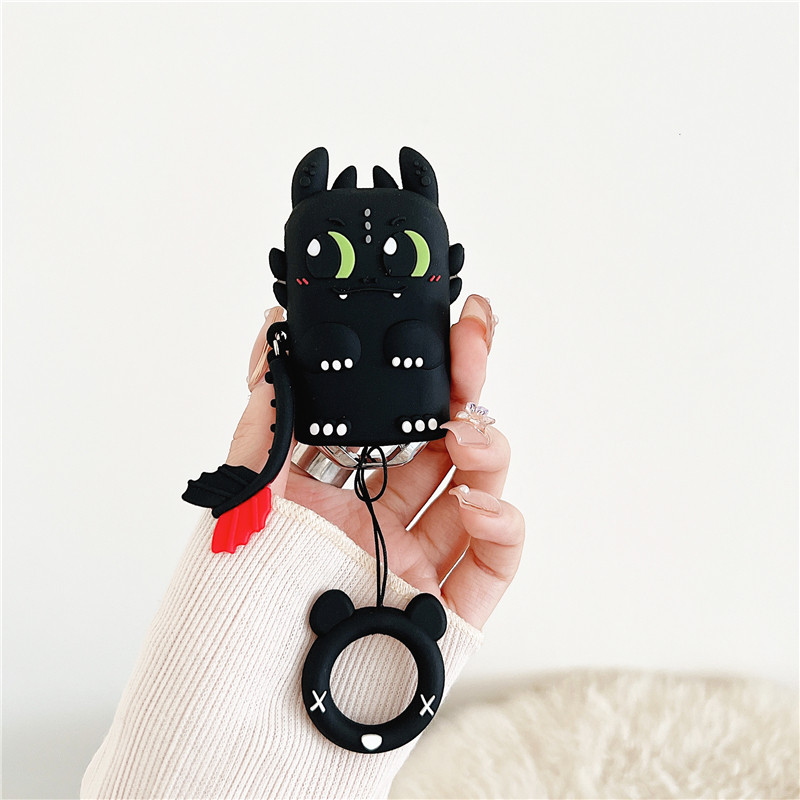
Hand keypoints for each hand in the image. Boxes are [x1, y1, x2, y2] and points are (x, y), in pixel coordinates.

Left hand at [227, 295, 524, 629]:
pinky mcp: (447, 612)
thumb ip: (261, 425)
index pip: (385, 418)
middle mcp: (375, 524)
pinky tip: (480, 504)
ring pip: (473, 491)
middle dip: (462, 389)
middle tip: (473, 346)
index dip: (415, 372)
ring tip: (469, 433)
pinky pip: (491, 561)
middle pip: (438, 445)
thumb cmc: (227, 623)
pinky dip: (501, 524)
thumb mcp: (237, 508)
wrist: (241, 728)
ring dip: (485, 450)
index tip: (437, 328)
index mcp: (328, 495)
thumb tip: (273, 343)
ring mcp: (414, 565)